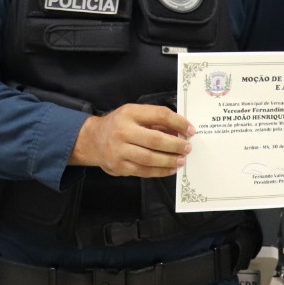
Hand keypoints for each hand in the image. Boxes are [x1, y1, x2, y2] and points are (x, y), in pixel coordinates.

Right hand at [69, 104, 193, 177]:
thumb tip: (180, 131)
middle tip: (187, 148)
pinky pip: (143, 171)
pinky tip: (170, 169)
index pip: (159, 115)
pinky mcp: (119, 167)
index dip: (178, 122)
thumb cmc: (119, 125)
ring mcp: (119, 150)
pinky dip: (160, 171)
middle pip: (155, 139)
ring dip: (169, 160)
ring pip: (150, 158)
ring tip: (181, 160)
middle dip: (175, 145)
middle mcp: (123, 131)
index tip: (190, 130)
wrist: (92, 140)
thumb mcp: (134, 114)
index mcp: (129, 113)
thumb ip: (155, 121)